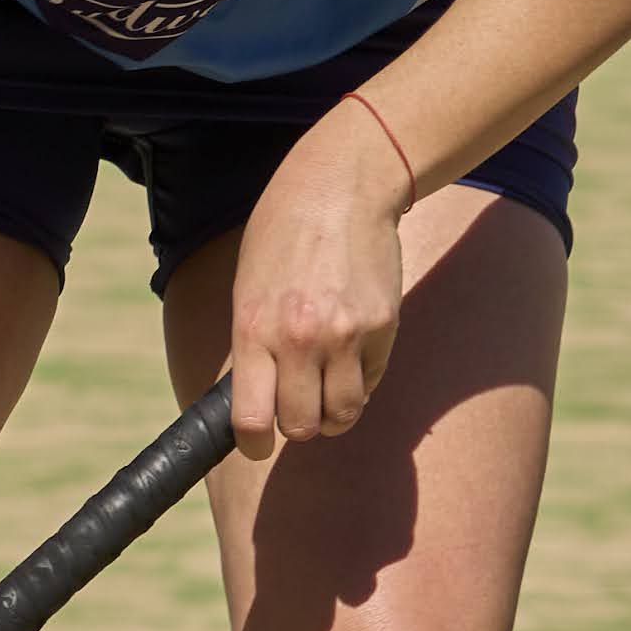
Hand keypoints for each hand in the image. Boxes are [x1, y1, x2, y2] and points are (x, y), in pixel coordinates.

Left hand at [225, 103, 408, 457]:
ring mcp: (346, 335)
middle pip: (300, 426)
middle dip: (297, 425)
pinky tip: (351, 350)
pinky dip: (360, 380)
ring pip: (343, 415)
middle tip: (297, 407)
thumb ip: (252, 346)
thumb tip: (257, 402)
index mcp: (254, 329)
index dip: (253, 444)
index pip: (251, 420)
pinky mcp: (383, 326)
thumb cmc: (282, 237)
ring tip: (326, 390)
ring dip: (333, 413)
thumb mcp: (247, 288)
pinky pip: (371, 381)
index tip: (257, 443)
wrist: (341, 186)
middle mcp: (299, 338)